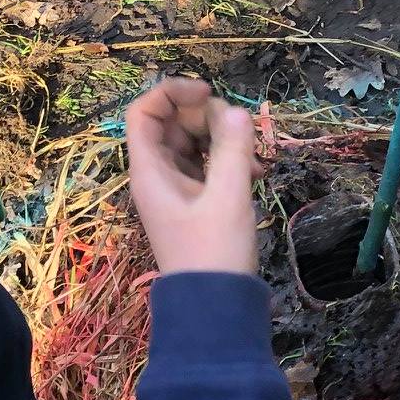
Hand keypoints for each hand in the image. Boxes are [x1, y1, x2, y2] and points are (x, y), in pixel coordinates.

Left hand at [125, 79, 261, 276]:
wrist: (215, 307)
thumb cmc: (214, 252)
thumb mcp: (228, 197)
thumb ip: (232, 149)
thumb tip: (237, 111)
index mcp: (150, 170)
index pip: (143, 111)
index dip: (172, 92)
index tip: (209, 93)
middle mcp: (157, 174)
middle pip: (173, 122)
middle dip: (208, 117)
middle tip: (240, 134)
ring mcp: (176, 188)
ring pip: (193, 142)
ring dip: (224, 139)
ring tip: (254, 159)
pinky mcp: (195, 201)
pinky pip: (207, 163)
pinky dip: (228, 159)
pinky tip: (256, 173)